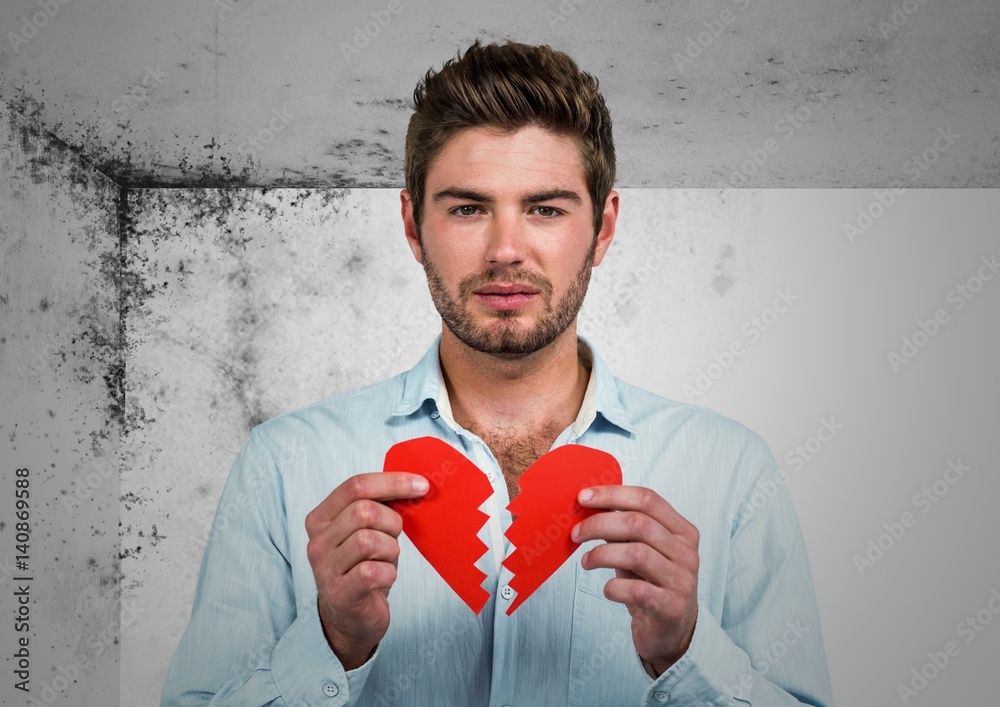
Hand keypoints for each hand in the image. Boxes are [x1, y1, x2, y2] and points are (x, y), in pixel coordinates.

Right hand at [305, 472, 428, 668]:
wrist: (352, 617)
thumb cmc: (364, 568)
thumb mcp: (368, 532)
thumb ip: (379, 507)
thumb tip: (414, 485)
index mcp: (321, 518)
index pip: (355, 486)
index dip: (392, 482)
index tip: (421, 485)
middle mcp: (317, 541)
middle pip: (363, 511)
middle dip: (392, 521)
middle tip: (397, 536)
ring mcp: (324, 568)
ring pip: (368, 540)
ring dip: (390, 550)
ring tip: (386, 560)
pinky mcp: (339, 593)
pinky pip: (373, 571)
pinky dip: (388, 573)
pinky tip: (384, 578)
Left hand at [571, 485, 699, 675]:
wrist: (671, 630)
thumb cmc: (651, 583)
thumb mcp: (639, 550)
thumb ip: (623, 528)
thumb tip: (589, 506)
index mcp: (682, 531)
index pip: (648, 499)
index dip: (612, 494)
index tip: (584, 497)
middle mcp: (686, 553)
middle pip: (639, 524)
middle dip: (600, 524)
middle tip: (576, 533)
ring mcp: (682, 581)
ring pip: (636, 554)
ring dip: (602, 555)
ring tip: (587, 561)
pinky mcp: (671, 607)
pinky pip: (636, 590)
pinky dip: (614, 587)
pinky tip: (608, 589)